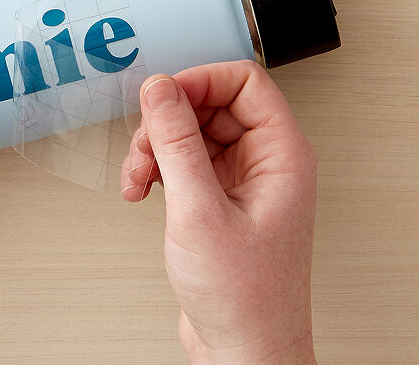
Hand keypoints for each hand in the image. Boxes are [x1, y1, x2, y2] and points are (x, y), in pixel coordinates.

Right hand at [122, 60, 316, 364]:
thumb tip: (161, 89)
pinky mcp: (217, 201)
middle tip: (144, 148)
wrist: (242, 354)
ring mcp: (239, 182)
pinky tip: (142, 190)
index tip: (162, 96)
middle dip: (167, 123)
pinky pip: (183, 163)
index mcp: (281, 155)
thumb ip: (177, 143)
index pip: (244, 83)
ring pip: (190, 135)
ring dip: (155, 150)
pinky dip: (156, 171)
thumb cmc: (244, 299)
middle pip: (210, 107)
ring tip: (138, 178)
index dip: (200, 81)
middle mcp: (264, 163)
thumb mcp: (200, 210)